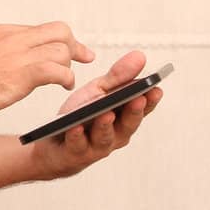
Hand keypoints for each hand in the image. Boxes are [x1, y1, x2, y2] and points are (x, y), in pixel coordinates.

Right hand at [0, 22, 94, 121]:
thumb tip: (3, 65)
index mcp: (2, 33)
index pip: (42, 29)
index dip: (62, 39)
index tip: (73, 49)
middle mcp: (12, 38)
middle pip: (60, 31)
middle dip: (75, 46)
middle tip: (84, 58)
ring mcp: (17, 55)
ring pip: (62, 49)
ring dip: (69, 67)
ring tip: (66, 82)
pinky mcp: (20, 74)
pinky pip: (58, 70)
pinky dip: (66, 79)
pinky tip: (63, 88)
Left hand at [29, 49, 164, 180]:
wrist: (53, 142)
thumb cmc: (81, 115)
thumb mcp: (98, 91)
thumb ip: (118, 76)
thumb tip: (140, 56)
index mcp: (124, 118)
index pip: (142, 109)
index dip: (150, 100)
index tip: (156, 88)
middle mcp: (115, 135)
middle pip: (127, 124)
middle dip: (134, 111)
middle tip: (138, 98)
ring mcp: (96, 146)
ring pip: (104, 136)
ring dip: (106, 125)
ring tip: (106, 113)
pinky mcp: (75, 152)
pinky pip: (77, 144)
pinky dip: (77, 136)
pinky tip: (76, 126)